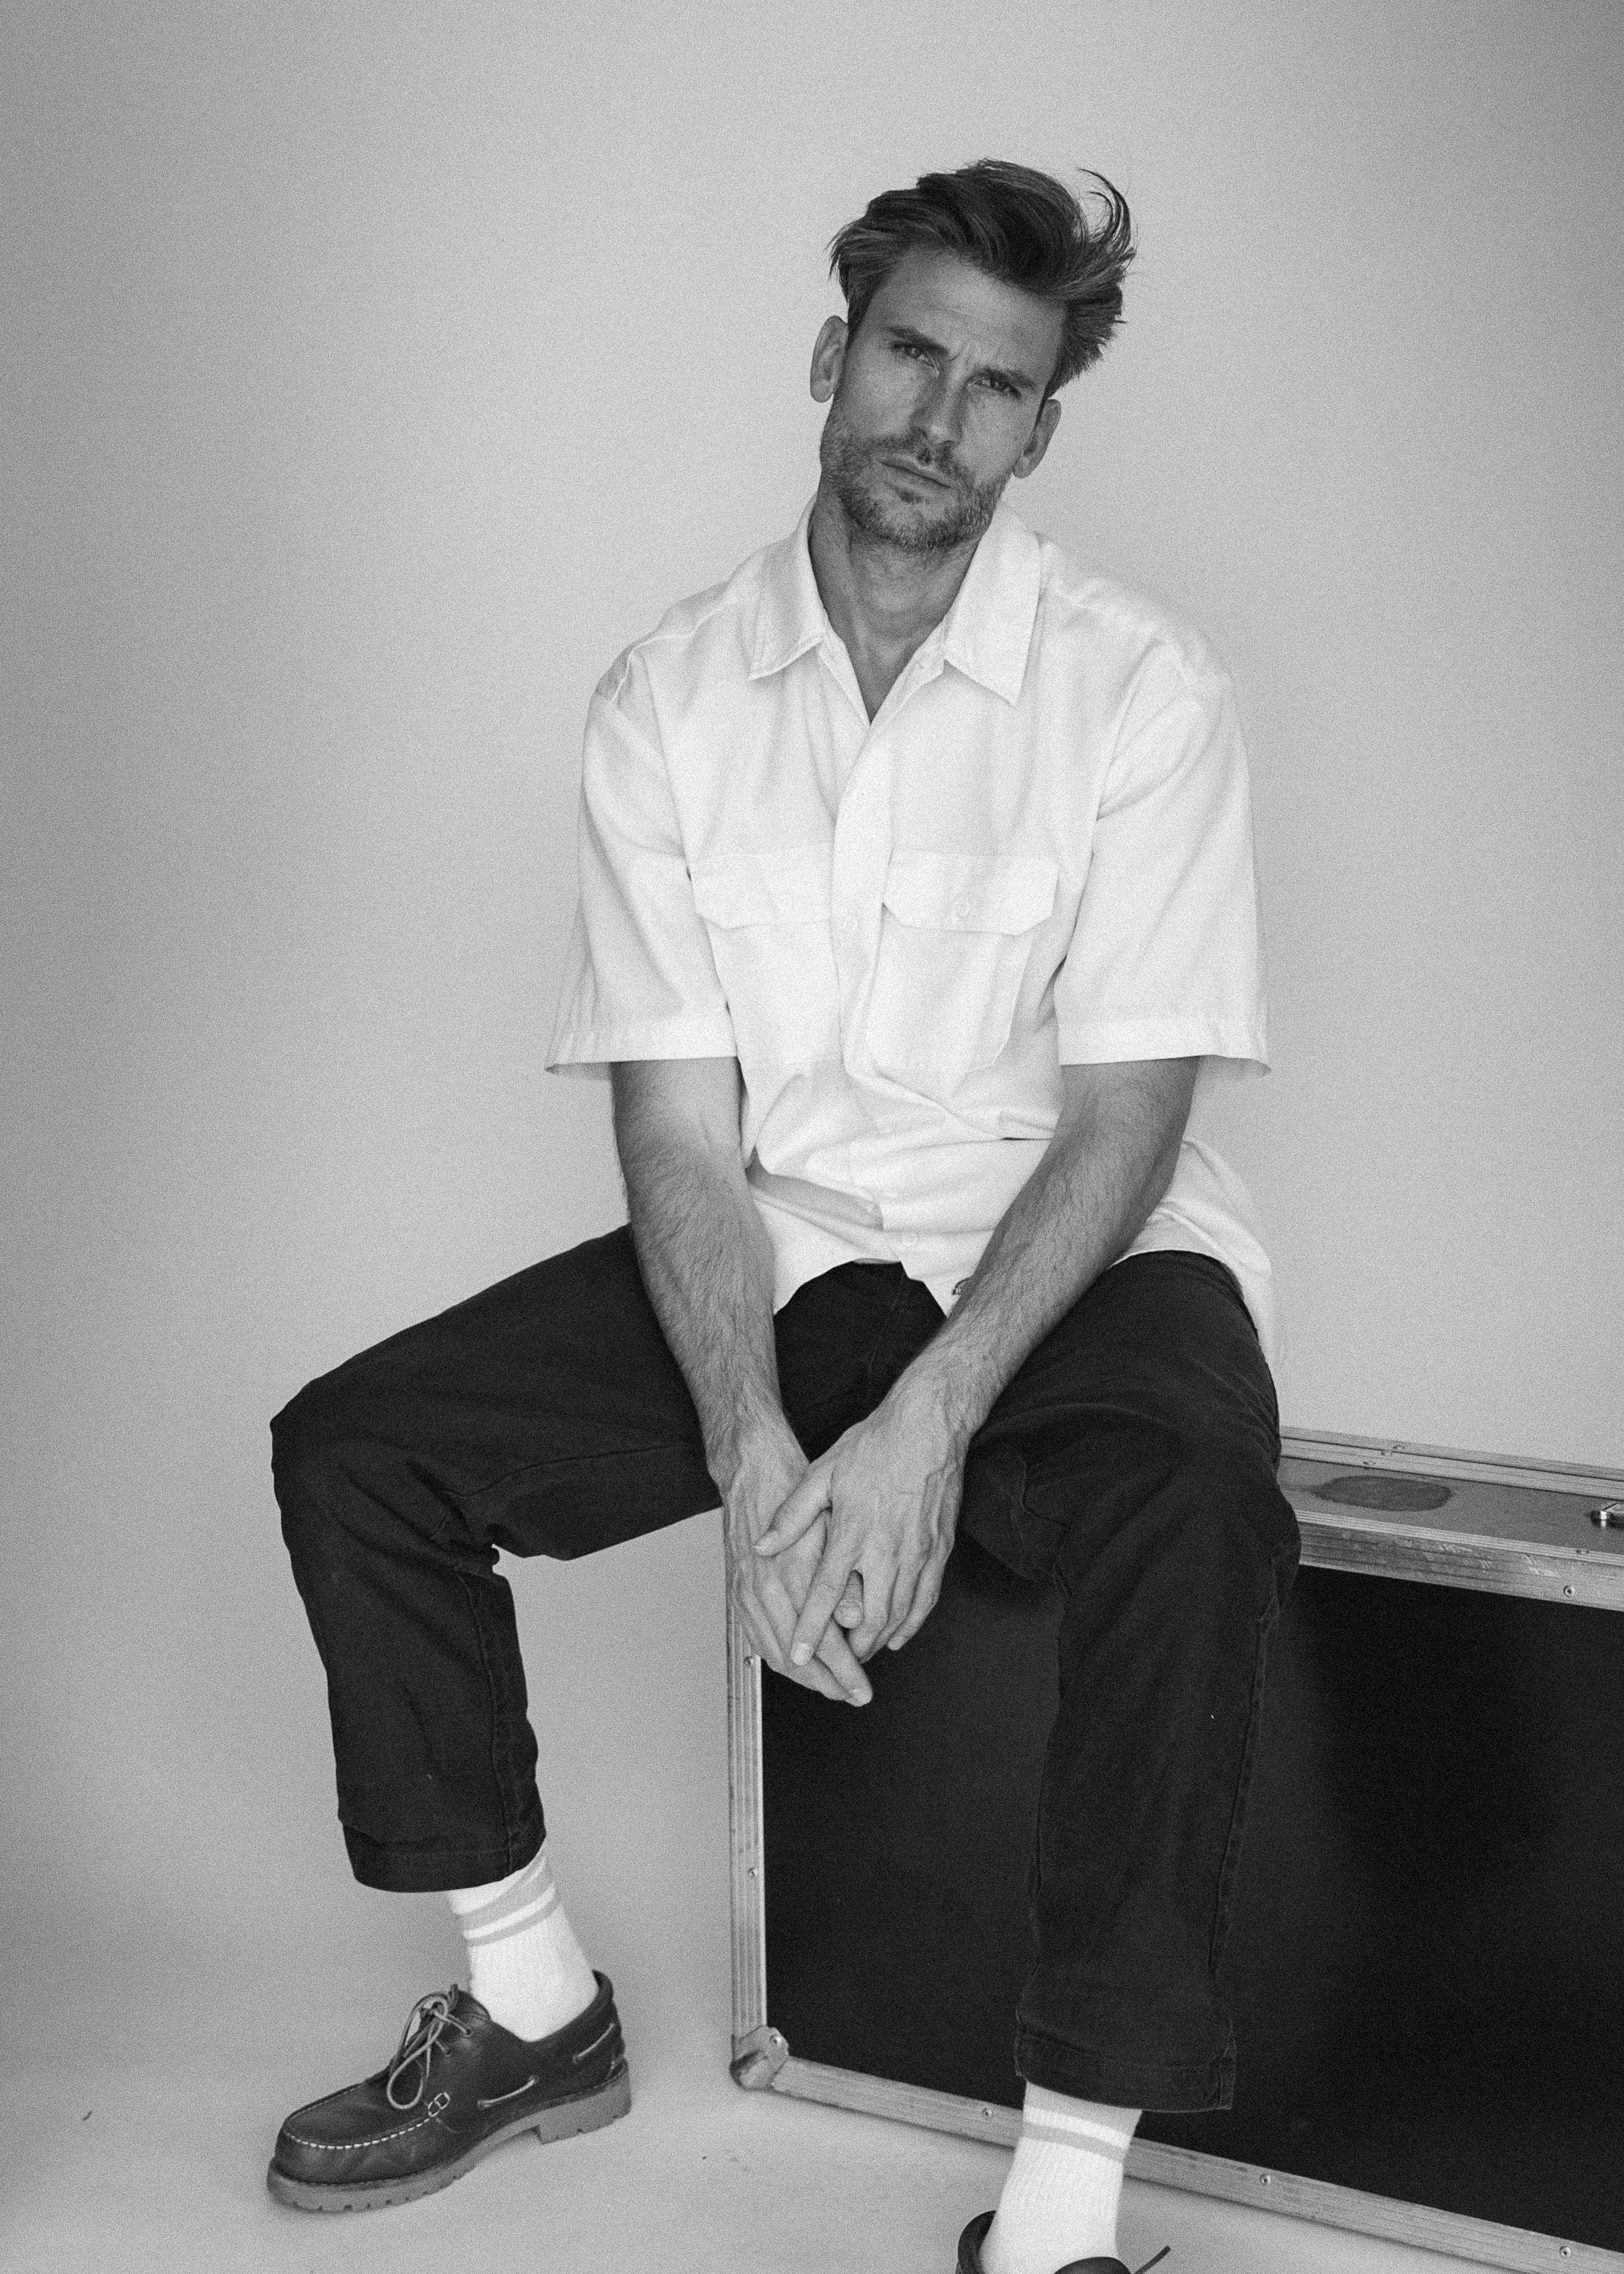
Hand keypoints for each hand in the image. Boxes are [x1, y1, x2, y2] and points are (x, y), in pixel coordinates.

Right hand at [723, 1425, 872, 1706]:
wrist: (753, 1470)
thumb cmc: (796, 1492)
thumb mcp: (831, 1526)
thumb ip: (843, 1578)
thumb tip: (854, 1619)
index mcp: (790, 1576)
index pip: (820, 1642)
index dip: (844, 1672)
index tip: (863, 1689)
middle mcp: (764, 1590)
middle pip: (793, 1660)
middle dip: (826, 1684)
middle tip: (852, 1695)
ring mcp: (746, 1593)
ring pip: (771, 1655)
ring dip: (803, 1677)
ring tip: (831, 1686)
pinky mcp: (737, 1592)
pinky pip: (754, 1640)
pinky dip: (777, 1660)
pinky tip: (796, 1665)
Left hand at [753, 1382, 964, 1665]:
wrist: (928, 1427)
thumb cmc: (875, 1446)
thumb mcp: (822, 1473)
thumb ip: (792, 1515)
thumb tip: (764, 1546)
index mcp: (853, 1532)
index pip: (825, 1594)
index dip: (811, 1630)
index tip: (799, 1657)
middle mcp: (886, 1549)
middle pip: (867, 1618)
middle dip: (849, 1649)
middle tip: (832, 1663)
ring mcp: (917, 1552)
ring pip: (898, 1615)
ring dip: (877, 1641)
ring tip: (859, 1653)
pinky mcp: (939, 1550)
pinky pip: (926, 1600)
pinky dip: (911, 1624)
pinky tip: (898, 1635)